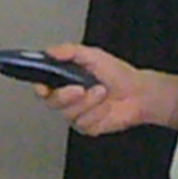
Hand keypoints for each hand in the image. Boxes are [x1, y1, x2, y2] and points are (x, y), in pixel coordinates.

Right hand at [37, 43, 174, 136]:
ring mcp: (77, 113)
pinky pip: (84, 124)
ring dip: (89, 102)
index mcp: (66, 80)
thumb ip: (70, 51)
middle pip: (52, 102)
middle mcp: (69, 98)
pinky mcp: (88, 127)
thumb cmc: (119, 74)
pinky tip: (106, 107)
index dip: (39, 88)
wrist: (138, 93)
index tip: (43, 87)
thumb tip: (50, 51)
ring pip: (69, 114)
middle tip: (81, 88)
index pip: (43, 86)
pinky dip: (98, 113)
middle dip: (67, 96)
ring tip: (102, 92)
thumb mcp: (94, 55)